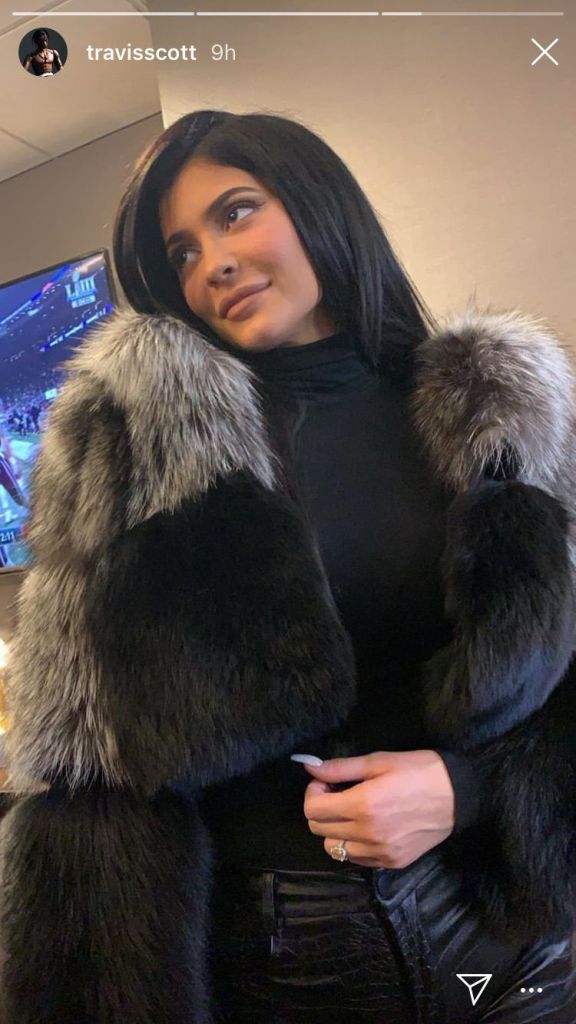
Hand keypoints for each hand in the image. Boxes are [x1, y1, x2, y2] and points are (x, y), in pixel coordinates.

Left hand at [302, 750, 454, 868]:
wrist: (458, 795)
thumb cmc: (418, 770)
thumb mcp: (378, 761)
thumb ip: (341, 768)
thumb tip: (309, 768)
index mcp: (363, 806)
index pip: (313, 809)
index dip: (313, 792)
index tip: (326, 782)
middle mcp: (368, 834)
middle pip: (318, 830)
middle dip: (321, 808)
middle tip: (338, 793)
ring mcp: (380, 853)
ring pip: (333, 849)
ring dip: (334, 830)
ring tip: (351, 812)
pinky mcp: (392, 862)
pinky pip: (356, 859)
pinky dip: (353, 844)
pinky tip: (366, 826)